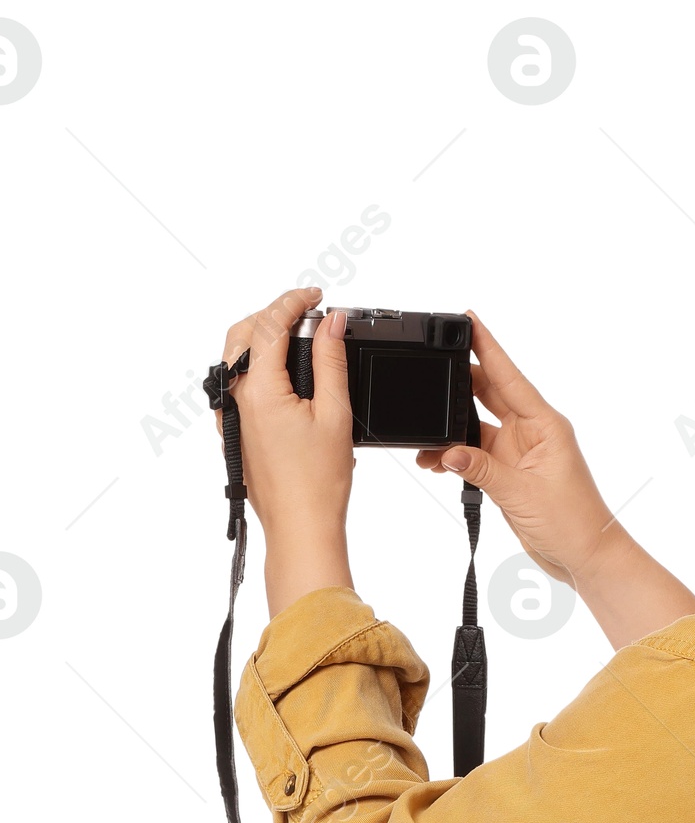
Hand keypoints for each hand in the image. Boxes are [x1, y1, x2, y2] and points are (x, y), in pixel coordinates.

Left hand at [221, 287, 353, 613]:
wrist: (299, 526)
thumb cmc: (319, 483)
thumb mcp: (335, 413)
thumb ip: (330, 360)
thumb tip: (331, 322)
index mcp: (260, 390)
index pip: (271, 325)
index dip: (294, 302)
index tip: (317, 296)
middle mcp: (237, 397)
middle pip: (245, 332)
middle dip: (274, 313)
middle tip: (308, 313)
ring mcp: (231, 414)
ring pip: (236, 355)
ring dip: (263, 336)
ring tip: (297, 336)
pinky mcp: (234, 429)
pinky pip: (237, 381)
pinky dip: (256, 363)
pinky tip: (283, 372)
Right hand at [418, 313, 694, 648]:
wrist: (586, 557)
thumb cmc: (573, 522)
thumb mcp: (521, 494)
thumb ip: (481, 470)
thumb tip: (447, 452)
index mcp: (545, 424)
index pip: (509, 376)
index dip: (488, 346)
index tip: (468, 317)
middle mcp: (532, 432)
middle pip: (488, 395)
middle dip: (458, 384)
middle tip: (427, 371)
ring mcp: (520, 452)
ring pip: (477, 427)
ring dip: (451, 431)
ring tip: (423, 439)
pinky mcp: (510, 474)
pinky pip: (476, 455)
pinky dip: (457, 457)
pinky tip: (436, 461)